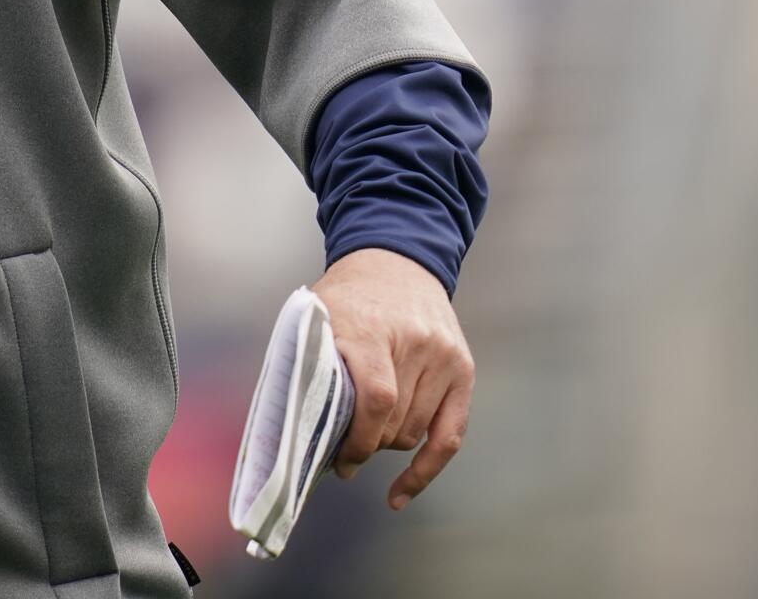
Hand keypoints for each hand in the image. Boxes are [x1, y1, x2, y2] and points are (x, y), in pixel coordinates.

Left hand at [311, 247, 473, 511]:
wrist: (395, 262)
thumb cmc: (345, 298)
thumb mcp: (314, 318)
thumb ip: (307, 367)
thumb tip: (293, 434)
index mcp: (371, 329)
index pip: (375, 400)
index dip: (356, 439)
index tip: (337, 459)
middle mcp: (416, 343)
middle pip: (394, 422)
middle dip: (365, 444)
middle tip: (339, 451)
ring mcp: (445, 357)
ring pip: (415, 432)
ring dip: (386, 445)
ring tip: (363, 439)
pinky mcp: (464, 370)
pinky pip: (450, 437)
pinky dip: (425, 470)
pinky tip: (399, 494)